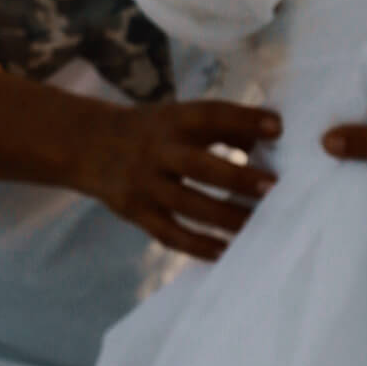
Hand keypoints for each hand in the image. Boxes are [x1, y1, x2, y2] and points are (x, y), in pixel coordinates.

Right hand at [80, 98, 279, 260]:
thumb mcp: (178, 119)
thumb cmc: (152, 132)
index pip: (208, 115)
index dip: (242, 119)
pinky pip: (169, 233)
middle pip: (198, 166)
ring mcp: (143, 183)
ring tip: (260, 227)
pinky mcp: (135, 211)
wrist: (89, 144)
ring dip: (226, 217)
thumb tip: (271, 140)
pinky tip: (226, 251)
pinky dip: (198, 245)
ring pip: (188, 205)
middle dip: (237, 177)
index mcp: (170, 120)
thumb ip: (222, 128)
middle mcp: (155, 150)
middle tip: (274, 187)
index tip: (277, 127)